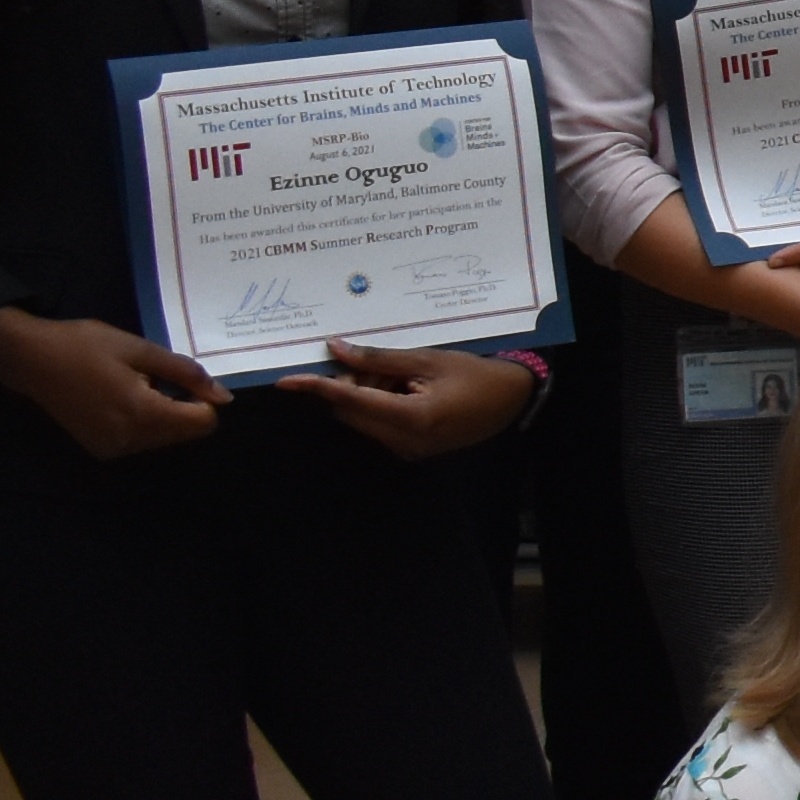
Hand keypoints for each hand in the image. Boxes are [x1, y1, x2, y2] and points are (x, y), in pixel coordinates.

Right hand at [0, 307, 225, 457]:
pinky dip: (143, 423)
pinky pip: (140, 441)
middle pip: (184, 434)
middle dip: (182, 407)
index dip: (203, 400)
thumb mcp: (140, 349)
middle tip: (152, 378)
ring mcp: (112, 450)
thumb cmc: (84, 345)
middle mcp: (129, 440)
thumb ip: (185, 373)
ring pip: (163, 439)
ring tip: (132, 386)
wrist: (29, 359)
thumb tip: (224, 397)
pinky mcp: (100, 450)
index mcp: (142, 414)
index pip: (202, 424)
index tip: (184, 378)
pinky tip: (119, 399)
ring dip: (162, 415)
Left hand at [276, 338, 538, 459]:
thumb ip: (378, 358)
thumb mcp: (427, 358)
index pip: (351, 400)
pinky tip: (402, 387)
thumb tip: (336, 349)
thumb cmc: (476, 375)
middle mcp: (404, 442)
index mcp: (411, 418)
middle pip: (351, 413)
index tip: (286, 380)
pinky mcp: (410, 449)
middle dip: (348, 385)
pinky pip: (377, 425)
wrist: (513, 399)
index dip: (317, 387)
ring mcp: (406, 449)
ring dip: (364, 394)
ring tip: (398, 374)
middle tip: (367, 360)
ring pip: (362, 419)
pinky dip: (378, 403)